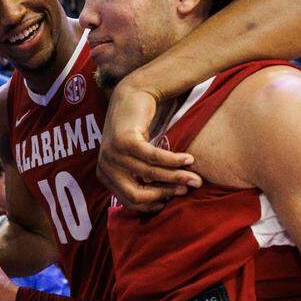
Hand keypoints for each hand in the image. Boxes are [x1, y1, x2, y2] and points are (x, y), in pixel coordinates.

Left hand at [98, 82, 200, 213]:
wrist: (132, 95)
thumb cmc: (137, 131)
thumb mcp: (135, 159)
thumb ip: (142, 178)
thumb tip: (166, 203)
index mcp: (105, 176)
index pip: (130, 201)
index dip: (153, 205)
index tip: (172, 201)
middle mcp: (105, 167)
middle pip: (138, 194)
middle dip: (166, 194)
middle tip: (188, 189)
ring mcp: (112, 154)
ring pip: (150, 174)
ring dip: (176, 177)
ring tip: (195, 177)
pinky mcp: (125, 140)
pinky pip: (154, 157)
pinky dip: (173, 160)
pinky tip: (189, 159)